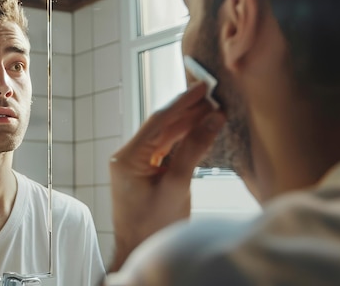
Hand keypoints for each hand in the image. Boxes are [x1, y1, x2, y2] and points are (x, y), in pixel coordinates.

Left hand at [108, 82, 224, 270]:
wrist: (141, 251)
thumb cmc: (153, 226)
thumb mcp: (176, 185)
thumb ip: (194, 149)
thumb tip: (213, 119)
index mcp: (127, 158)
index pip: (158, 121)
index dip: (182, 103)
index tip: (202, 88)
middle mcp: (128, 157)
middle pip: (161, 126)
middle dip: (188, 111)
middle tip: (213, 96)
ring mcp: (136, 164)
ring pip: (165, 136)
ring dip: (188, 124)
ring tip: (212, 109)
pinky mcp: (146, 171)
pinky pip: (166, 149)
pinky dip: (184, 140)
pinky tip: (201, 128)